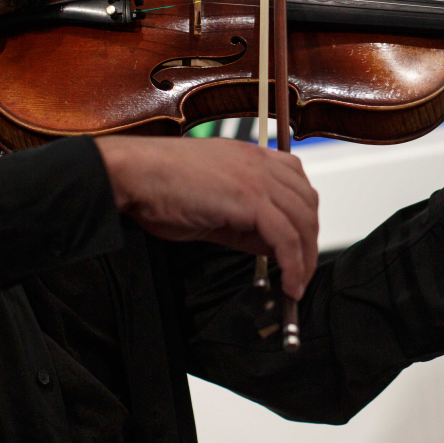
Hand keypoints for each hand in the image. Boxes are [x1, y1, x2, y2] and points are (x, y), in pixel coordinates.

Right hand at [95, 136, 318, 298]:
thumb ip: (246, 225)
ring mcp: (258, 179)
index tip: (300, 244)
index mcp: (253, 157)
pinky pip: (286, 238)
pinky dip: (295, 265)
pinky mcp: (250, 200)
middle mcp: (261, 163)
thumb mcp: (214, 207)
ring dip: (306, 258)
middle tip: (302, 272)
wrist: (134, 174)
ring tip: (297, 285)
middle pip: (307, 204)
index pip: (298, 184)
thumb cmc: (160, 187)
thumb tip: (271, 248)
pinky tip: (290, 285)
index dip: (304, 217)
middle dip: (309, 241)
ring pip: (302, 221)